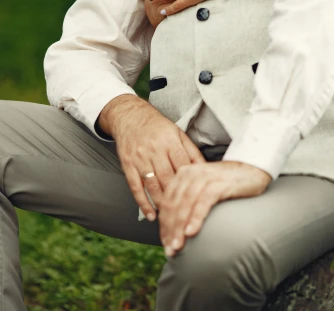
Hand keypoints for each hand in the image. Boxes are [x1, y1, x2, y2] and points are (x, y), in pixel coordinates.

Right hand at [98, 95, 204, 220]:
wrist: (130, 116)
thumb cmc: (158, 127)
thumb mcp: (178, 133)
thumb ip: (191, 151)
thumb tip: (206, 169)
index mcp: (170, 141)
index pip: (183, 166)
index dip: (191, 183)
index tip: (199, 198)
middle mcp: (155, 150)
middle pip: (168, 178)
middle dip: (178, 197)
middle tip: (187, 214)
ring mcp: (140, 158)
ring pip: (153, 186)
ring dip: (162, 204)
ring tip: (172, 218)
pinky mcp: (128, 165)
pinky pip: (135, 187)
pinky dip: (143, 203)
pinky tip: (151, 215)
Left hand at [158, 161, 270, 256]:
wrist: (250, 168)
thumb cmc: (225, 184)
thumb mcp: (202, 189)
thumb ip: (189, 202)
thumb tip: (176, 229)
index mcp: (183, 175)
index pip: (167, 203)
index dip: (164, 225)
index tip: (165, 244)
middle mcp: (190, 173)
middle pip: (173, 205)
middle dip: (170, 230)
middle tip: (170, 251)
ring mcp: (204, 177)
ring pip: (185, 205)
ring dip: (179, 228)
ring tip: (177, 247)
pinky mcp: (218, 183)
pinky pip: (203, 202)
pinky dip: (196, 218)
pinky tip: (191, 233)